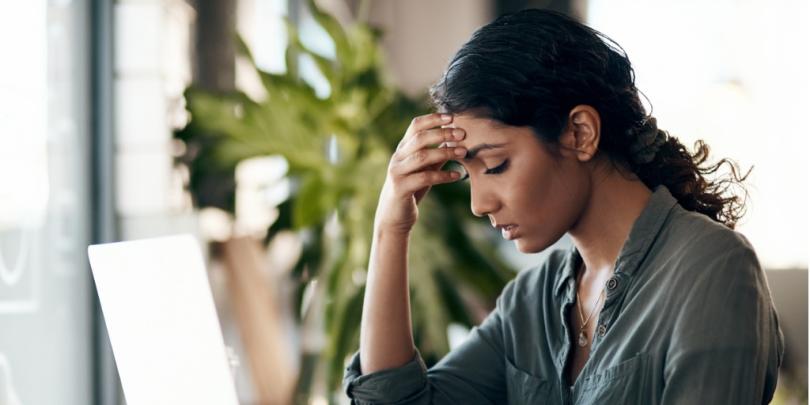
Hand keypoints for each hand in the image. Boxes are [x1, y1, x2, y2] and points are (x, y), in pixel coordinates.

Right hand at [374, 113, 466, 234]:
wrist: (393, 217)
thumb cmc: (411, 190)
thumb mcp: (424, 169)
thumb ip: (436, 155)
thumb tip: (456, 140)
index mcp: (403, 149)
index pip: (415, 126)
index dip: (433, 119)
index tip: (452, 116)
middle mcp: (398, 157)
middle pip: (419, 138)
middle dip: (442, 133)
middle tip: (462, 133)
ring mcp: (397, 172)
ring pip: (422, 156)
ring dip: (445, 152)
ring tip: (464, 152)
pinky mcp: (400, 188)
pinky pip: (424, 178)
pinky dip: (442, 176)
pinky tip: (457, 176)